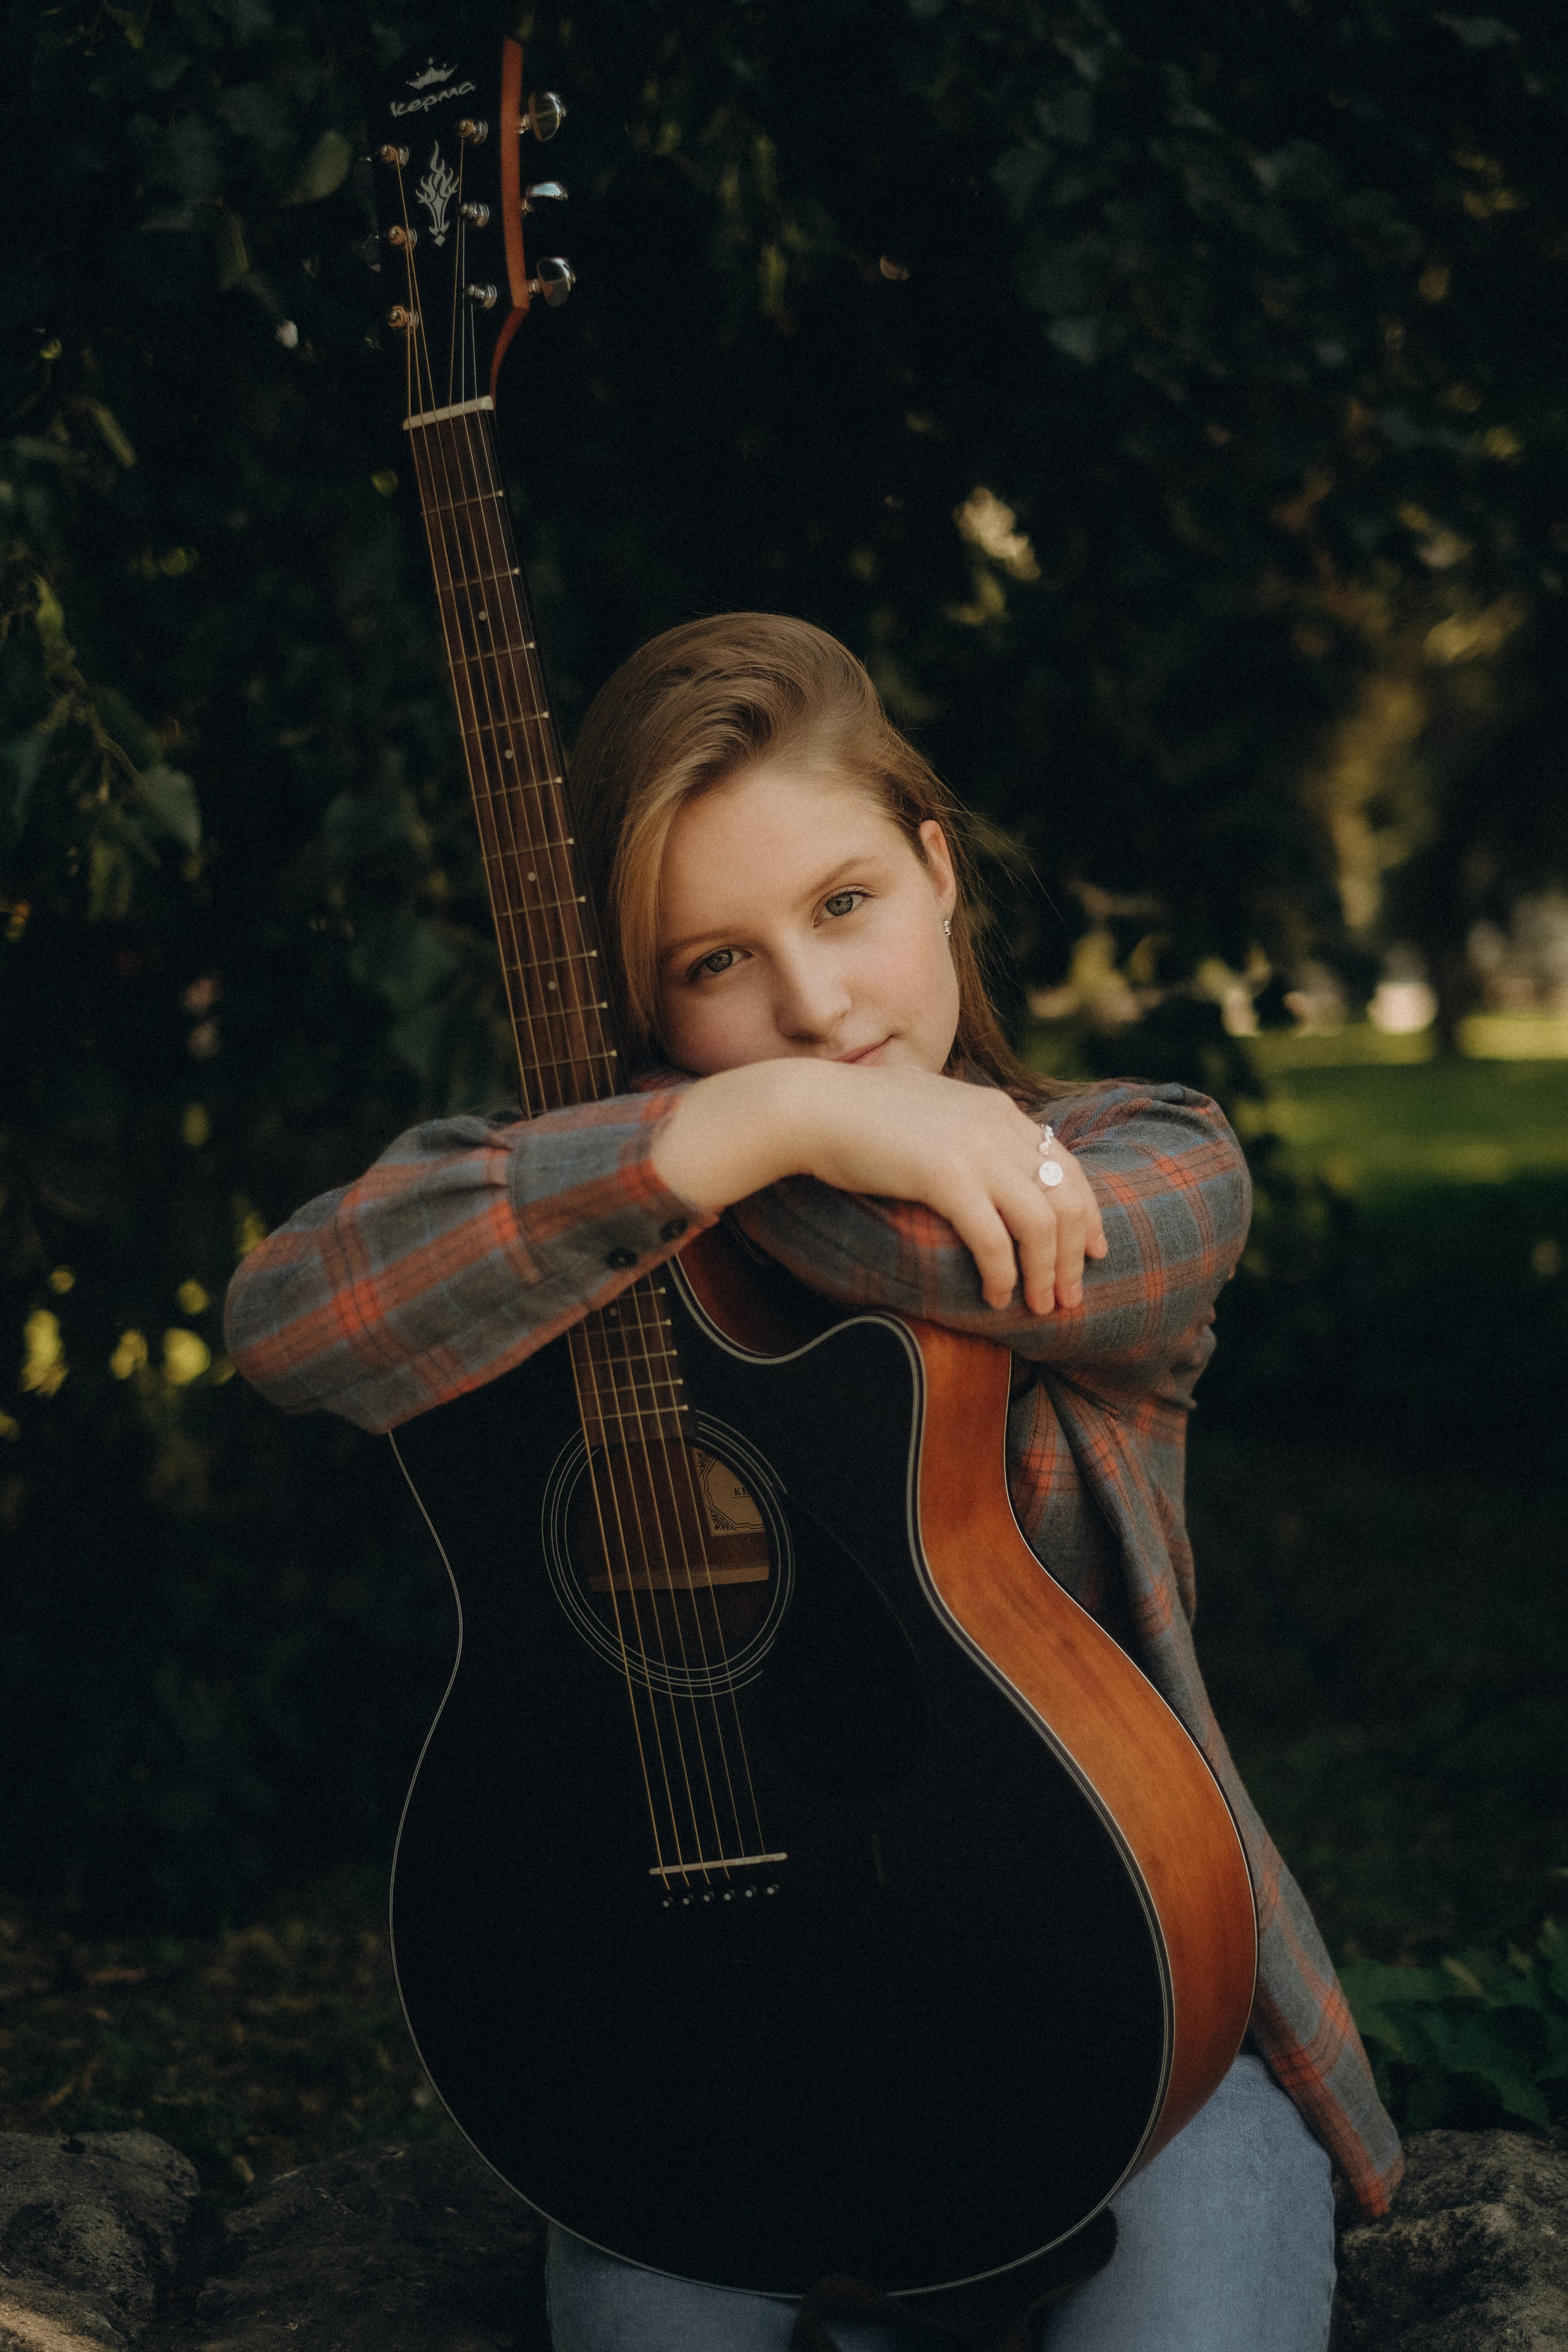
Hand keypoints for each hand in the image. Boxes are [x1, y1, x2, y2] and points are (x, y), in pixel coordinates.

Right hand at [651, 1060, 1108, 1315]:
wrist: (810, 1107)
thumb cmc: (858, 1116)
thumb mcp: (930, 1110)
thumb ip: (965, 1130)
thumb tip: (984, 1164)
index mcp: (998, 1109)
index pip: (1068, 1165)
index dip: (1087, 1214)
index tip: (1090, 1251)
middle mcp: (997, 1125)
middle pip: (1066, 1198)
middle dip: (1073, 1255)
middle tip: (1068, 1296)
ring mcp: (975, 1149)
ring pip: (1041, 1223)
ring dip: (1045, 1272)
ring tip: (1038, 1306)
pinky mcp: (945, 1176)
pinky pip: (994, 1239)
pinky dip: (1003, 1274)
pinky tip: (993, 1296)